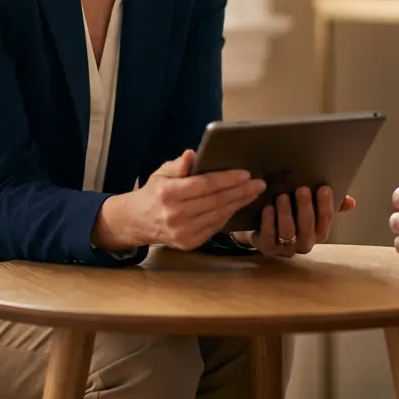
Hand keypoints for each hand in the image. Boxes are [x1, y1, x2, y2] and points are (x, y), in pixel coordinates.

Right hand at [93, 150, 265, 251]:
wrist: (138, 222)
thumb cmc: (155, 191)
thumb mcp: (162, 173)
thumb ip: (178, 165)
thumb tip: (191, 154)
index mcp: (168, 194)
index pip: (204, 185)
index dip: (227, 179)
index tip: (246, 173)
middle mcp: (175, 215)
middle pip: (215, 201)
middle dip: (240, 191)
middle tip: (259, 183)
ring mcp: (182, 233)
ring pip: (218, 215)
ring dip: (239, 203)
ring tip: (254, 192)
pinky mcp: (188, 244)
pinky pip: (214, 227)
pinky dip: (228, 215)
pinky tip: (238, 204)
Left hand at [233, 186, 355, 257]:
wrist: (266, 230)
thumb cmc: (295, 215)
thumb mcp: (313, 207)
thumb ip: (333, 204)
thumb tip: (351, 202)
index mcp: (319, 233)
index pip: (326, 220)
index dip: (325, 205)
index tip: (324, 187)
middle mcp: (305, 244)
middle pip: (307, 228)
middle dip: (305, 208)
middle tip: (302, 189)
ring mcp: (285, 248)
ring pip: (288, 233)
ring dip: (286, 214)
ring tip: (282, 197)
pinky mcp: (267, 248)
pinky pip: (269, 238)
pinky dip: (268, 223)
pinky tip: (268, 208)